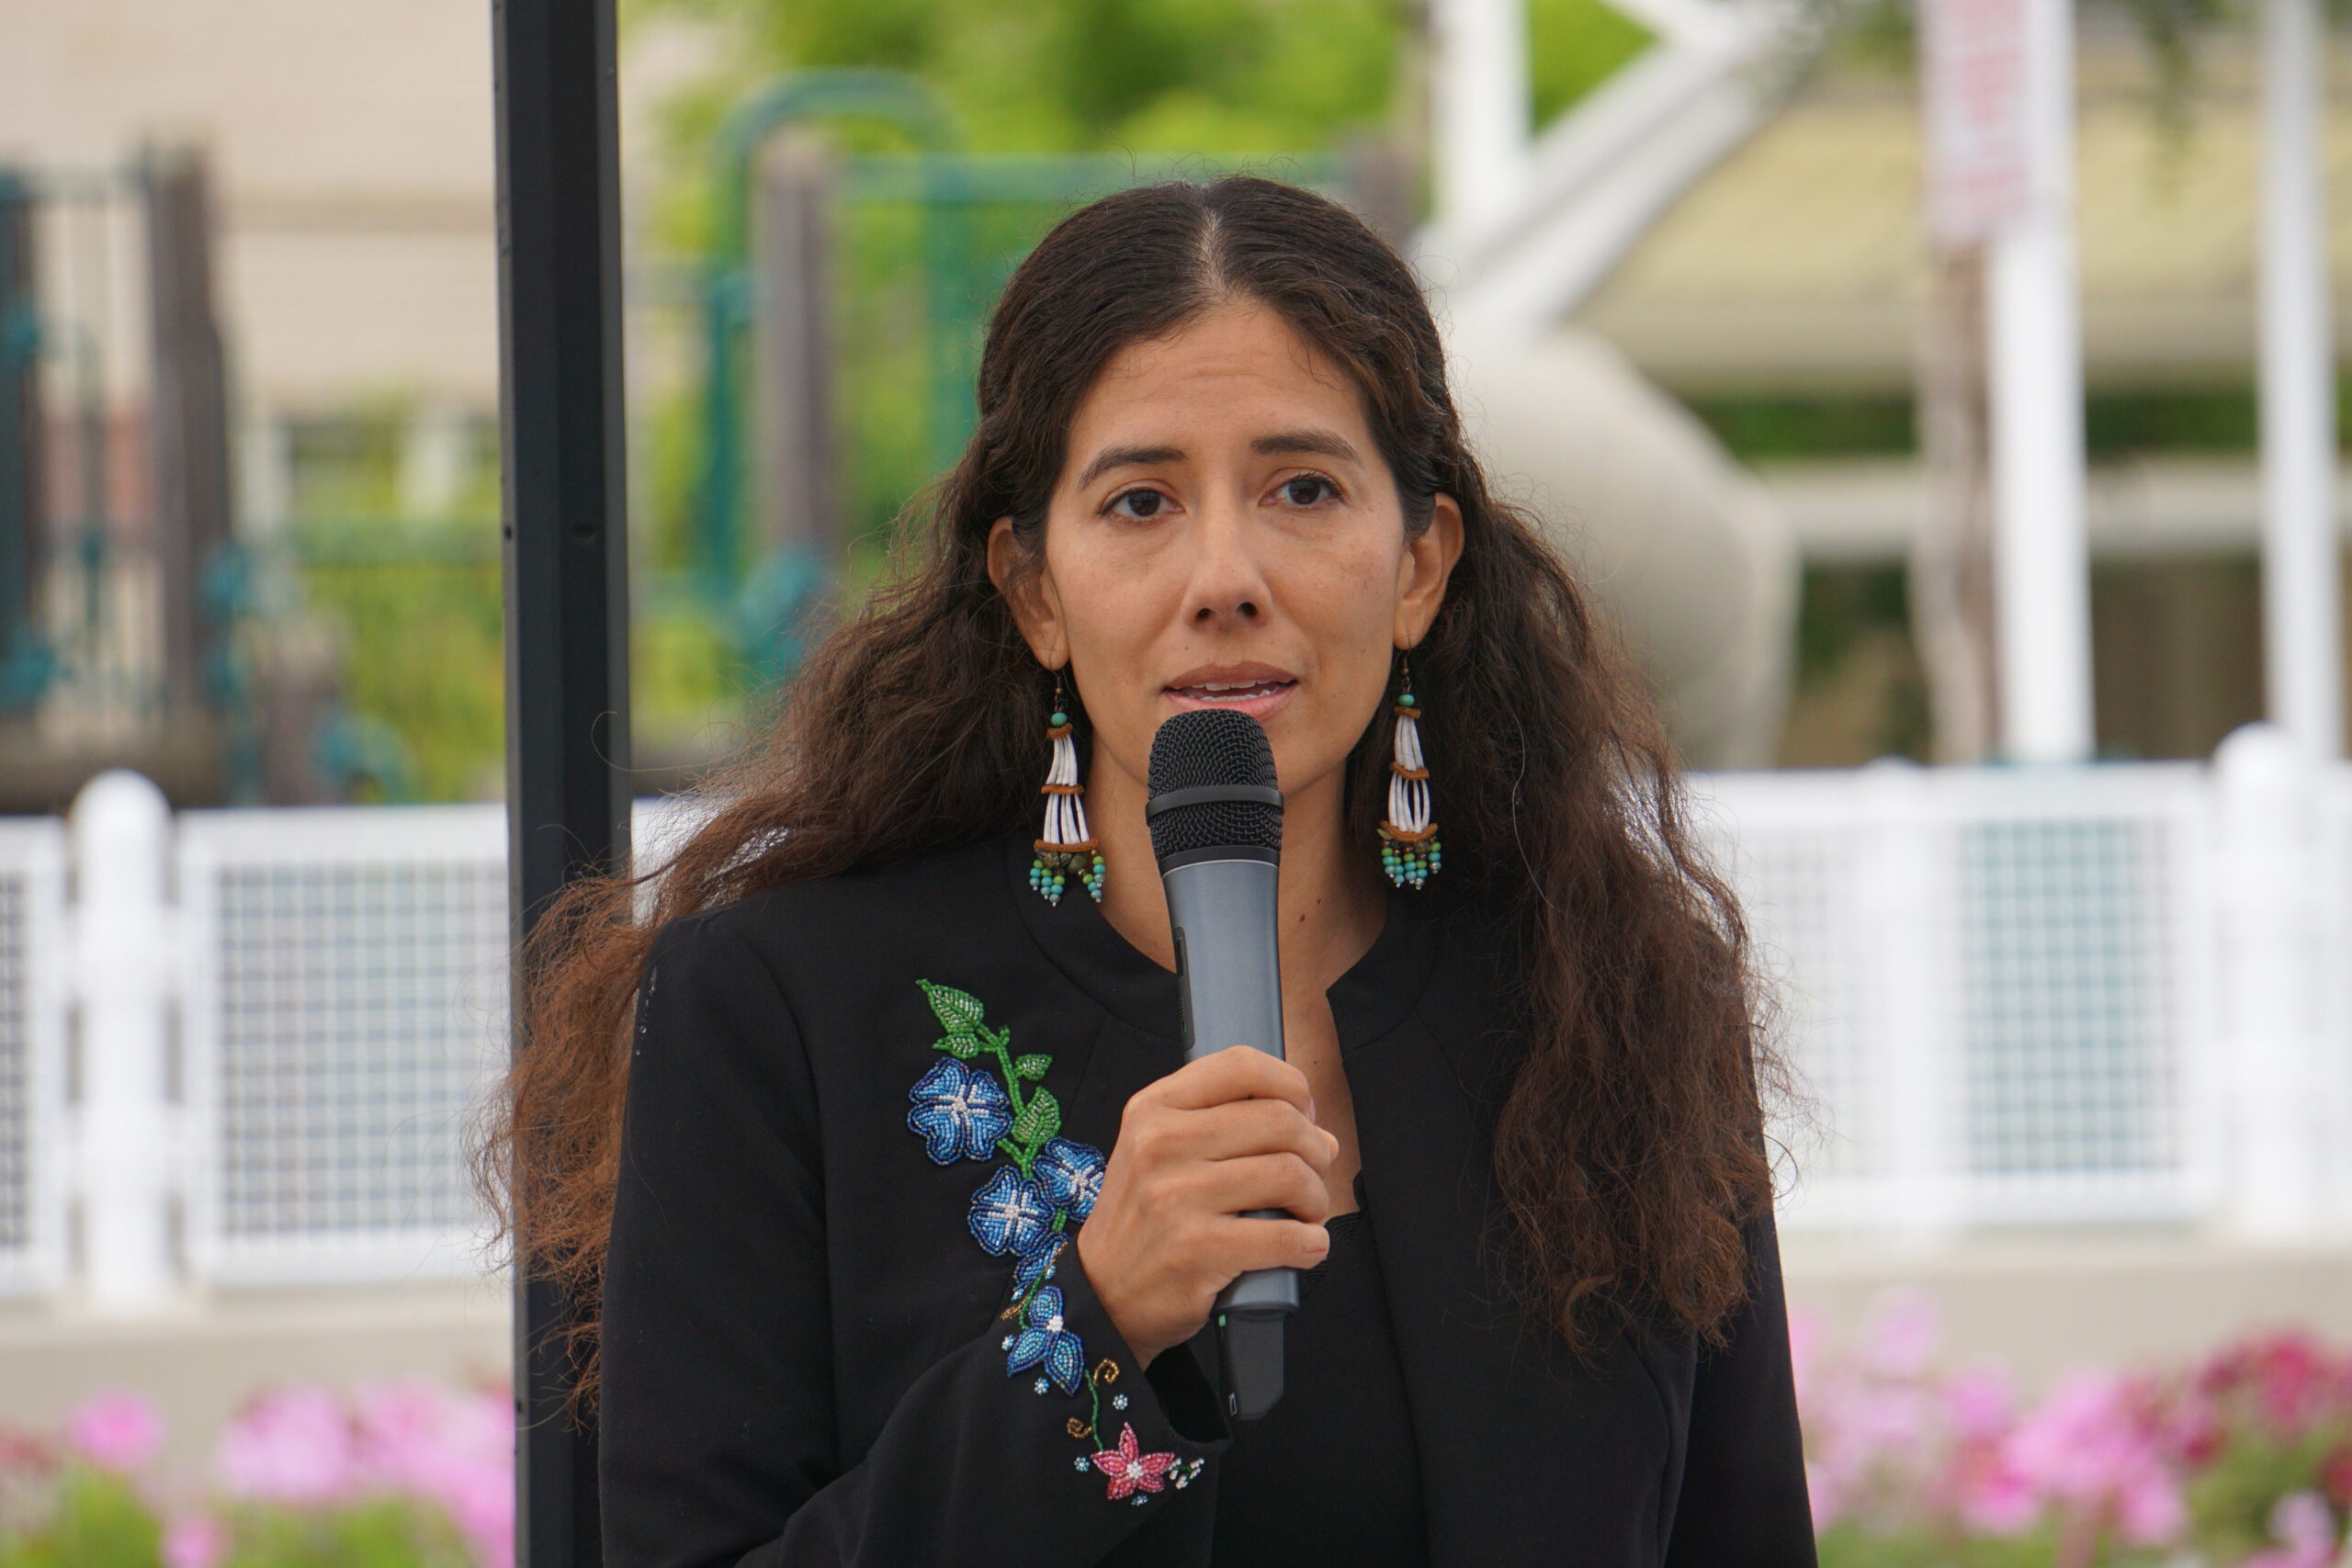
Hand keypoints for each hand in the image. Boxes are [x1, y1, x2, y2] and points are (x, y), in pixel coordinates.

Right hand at [1074, 1045, 1339, 1367]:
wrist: (1102, 1294)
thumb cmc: (1144, 1219)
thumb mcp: (1157, 1150)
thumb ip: (1224, 1126)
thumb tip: (1319, 1132)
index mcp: (1154, 1109)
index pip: (1242, 1065)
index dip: (1292, 1086)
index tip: (1304, 1116)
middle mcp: (1162, 1144)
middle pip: (1280, 1120)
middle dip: (1315, 1150)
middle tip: (1313, 1176)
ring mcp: (1177, 1197)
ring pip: (1289, 1174)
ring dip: (1316, 1199)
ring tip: (1307, 1214)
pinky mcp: (1196, 1249)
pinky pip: (1285, 1236)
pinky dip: (1310, 1243)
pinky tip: (1305, 1246)